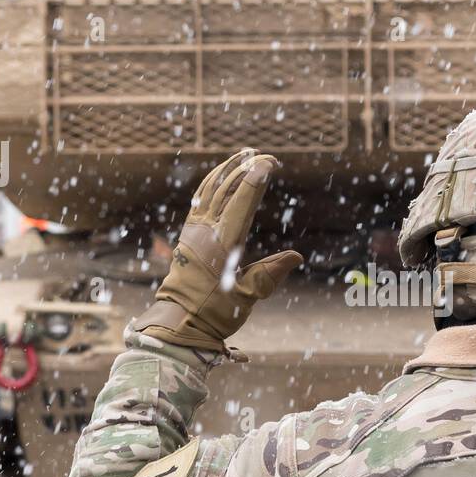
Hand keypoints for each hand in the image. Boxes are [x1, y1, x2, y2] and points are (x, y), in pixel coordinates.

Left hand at [133, 149, 302, 352]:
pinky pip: (200, 199)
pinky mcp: (188, 234)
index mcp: (222, 243)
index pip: (240, 201)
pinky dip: (212, 182)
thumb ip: (270, 274)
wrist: (179, 321)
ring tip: (245, 155)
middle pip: (225, 188)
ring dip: (228, 169)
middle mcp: (205, 231)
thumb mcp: (247, 297)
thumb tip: (296, 256)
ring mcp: (194, 230)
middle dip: (246, 168)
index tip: (270, 162)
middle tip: (267, 158)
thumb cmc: (214, 313)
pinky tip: (222, 175)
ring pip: (210, 189)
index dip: (256, 178)